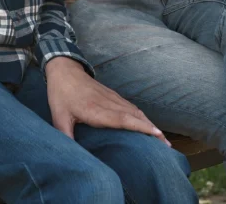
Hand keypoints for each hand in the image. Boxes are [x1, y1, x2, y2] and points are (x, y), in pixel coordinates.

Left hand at [44, 57, 170, 145]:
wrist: (64, 70)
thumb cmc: (61, 94)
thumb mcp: (58, 116)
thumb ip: (64, 134)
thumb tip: (69, 155)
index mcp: (96, 110)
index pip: (123, 119)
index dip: (140, 126)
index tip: (157, 134)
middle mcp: (108, 103)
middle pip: (135, 116)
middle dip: (153, 130)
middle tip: (167, 146)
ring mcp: (113, 98)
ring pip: (136, 111)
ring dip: (150, 124)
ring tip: (163, 140)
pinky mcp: (113, 96)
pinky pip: (131, 107)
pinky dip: (143, 117)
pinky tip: (149, 125)